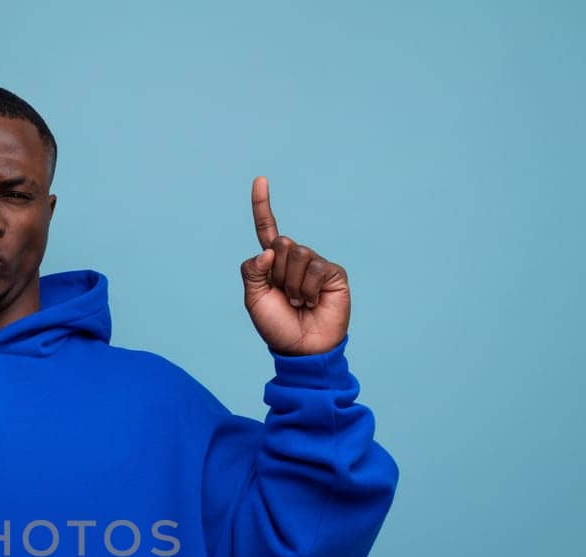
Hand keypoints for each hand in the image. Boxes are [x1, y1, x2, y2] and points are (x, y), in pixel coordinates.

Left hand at [239, 176, 349, 355]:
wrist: (301, 348)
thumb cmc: (276, 326)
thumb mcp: (253, 300)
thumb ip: (252, 271)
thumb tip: (268, 249)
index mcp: (272, 263)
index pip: (266, 229)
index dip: (262, 205)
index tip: (260, 179)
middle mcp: (294, 259)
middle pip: (280, 243)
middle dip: (277, 273)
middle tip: (284, 297)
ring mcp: (315, 264)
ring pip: (296, 254)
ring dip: (292, 285)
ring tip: (299, 302)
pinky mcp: (333, 272)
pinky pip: (314, 269)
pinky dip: (308, 290)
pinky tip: (313, 303)